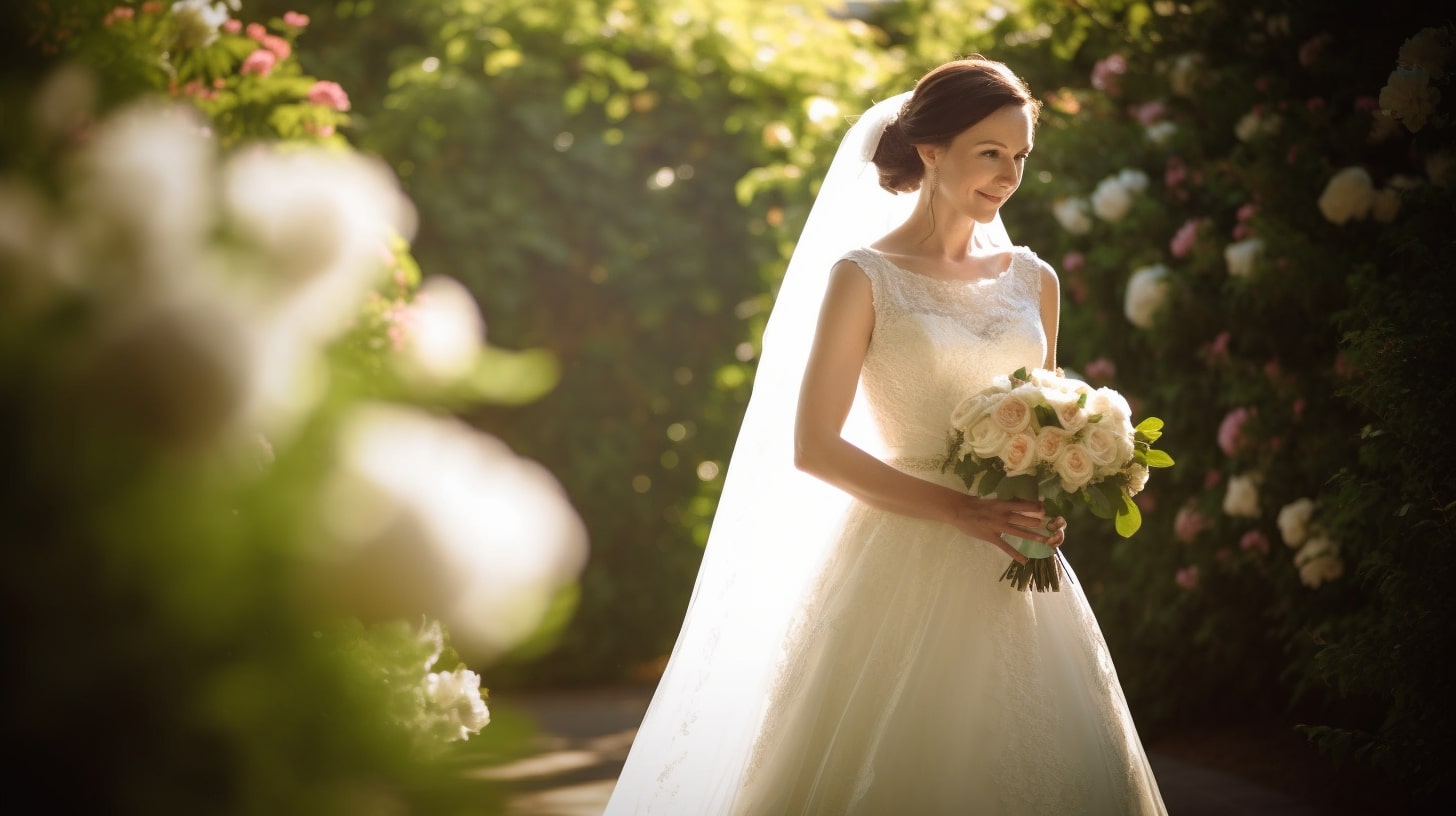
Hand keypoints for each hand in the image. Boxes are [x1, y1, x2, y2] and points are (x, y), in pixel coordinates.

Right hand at [946, 495, 1061, 563]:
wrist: (960, 510)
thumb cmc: (975, 504)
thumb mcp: (992, 502)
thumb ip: (1004, 504)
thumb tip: (1015, 504)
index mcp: (1003, 504)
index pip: (1022, 504)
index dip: (1033, 506)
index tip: (1044, 508)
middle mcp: (1003, 515)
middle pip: (1023, 518)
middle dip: (1036, 521)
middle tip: (1049, 525)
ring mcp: (998, 526)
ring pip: (1018, 531)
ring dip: (1031, 536)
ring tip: (1043, 540)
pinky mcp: (992, 537)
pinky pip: (1006, 547)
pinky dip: (1015, 554)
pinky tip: (1024, 560)